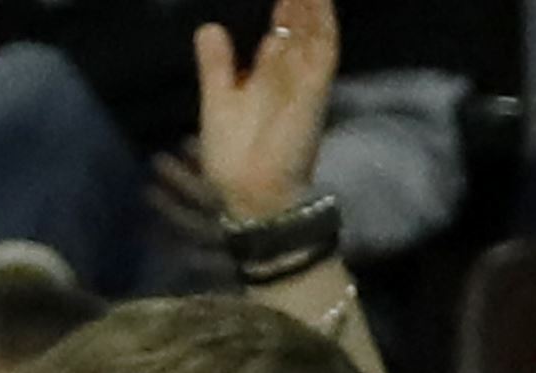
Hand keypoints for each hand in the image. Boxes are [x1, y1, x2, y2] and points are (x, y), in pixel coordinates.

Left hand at [191, 0, 338, 221]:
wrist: (250, 191)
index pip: (280, 35)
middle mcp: (289, 76)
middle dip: (299, 2)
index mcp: (267, 78)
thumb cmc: (233, 157)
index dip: (283, 11)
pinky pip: (325, 51)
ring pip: (313, 32)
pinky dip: (324, 23)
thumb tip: (210, 26)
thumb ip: (216, 65)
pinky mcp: (315, 90)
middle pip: (298, 28)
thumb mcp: (217, 100)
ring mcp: (304, 81)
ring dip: (313, 5)